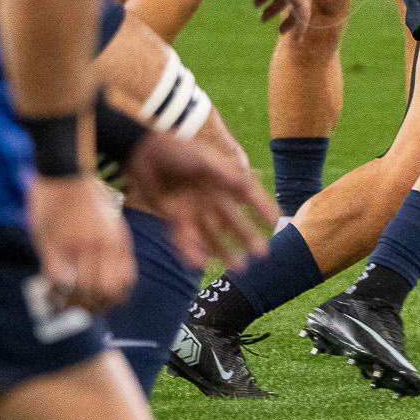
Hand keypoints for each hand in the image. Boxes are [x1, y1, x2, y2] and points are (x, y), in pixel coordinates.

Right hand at [26, 174, 133, 313]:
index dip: (111, 300)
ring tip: (61, 301)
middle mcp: (102, 245)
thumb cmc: (85, 196)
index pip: (123, 284)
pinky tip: (49, 290)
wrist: (65, 170)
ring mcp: (79, 244)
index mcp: (118, 241)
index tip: (99, 304)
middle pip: (103, 291)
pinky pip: (57, 278)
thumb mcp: (110, 222)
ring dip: (70, 301)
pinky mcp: (55, 241)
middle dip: (90, 305)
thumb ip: (112, 249)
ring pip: (81, 289)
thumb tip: (113, 282)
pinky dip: (53, 289)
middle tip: (77, 306)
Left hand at [122, 131, 278, 266]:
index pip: (248, 196)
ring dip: (226, 252)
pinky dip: (192, 251)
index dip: (262, 208)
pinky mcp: (174, 216)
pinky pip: (186, 238)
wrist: (144, 153)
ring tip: (239, 268)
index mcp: (221, 180)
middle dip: (248, 237)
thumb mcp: (204, 160)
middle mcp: (211, 196)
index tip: (276, 222)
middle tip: (262, 254)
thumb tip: (246, 189)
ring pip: (213, 235)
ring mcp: (193, 208)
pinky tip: (201, 265)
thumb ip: (225, 175)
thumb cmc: (177, 150)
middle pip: (233, 221)